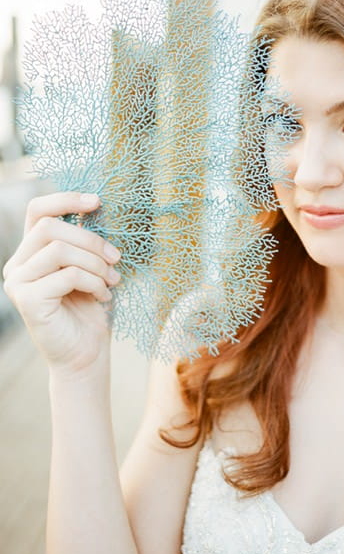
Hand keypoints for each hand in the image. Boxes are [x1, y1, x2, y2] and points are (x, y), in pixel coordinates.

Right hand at [2, 192, 120, 375]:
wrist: (86, 354)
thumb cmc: (90, 309)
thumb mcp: (91, 267)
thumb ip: (85, 241)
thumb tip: (96, 205)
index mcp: (31, 250)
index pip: (38, 210)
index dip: (66, 199)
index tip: (97, 201)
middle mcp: (18, 263)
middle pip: (50, 227)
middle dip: (91, 240)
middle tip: (116, 258)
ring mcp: (18, 282)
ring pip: (59, 249)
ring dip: (95, 263)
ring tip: (112, 280)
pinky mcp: (26, 300)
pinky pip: (67, 275)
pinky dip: (93, 282)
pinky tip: (103, 296)